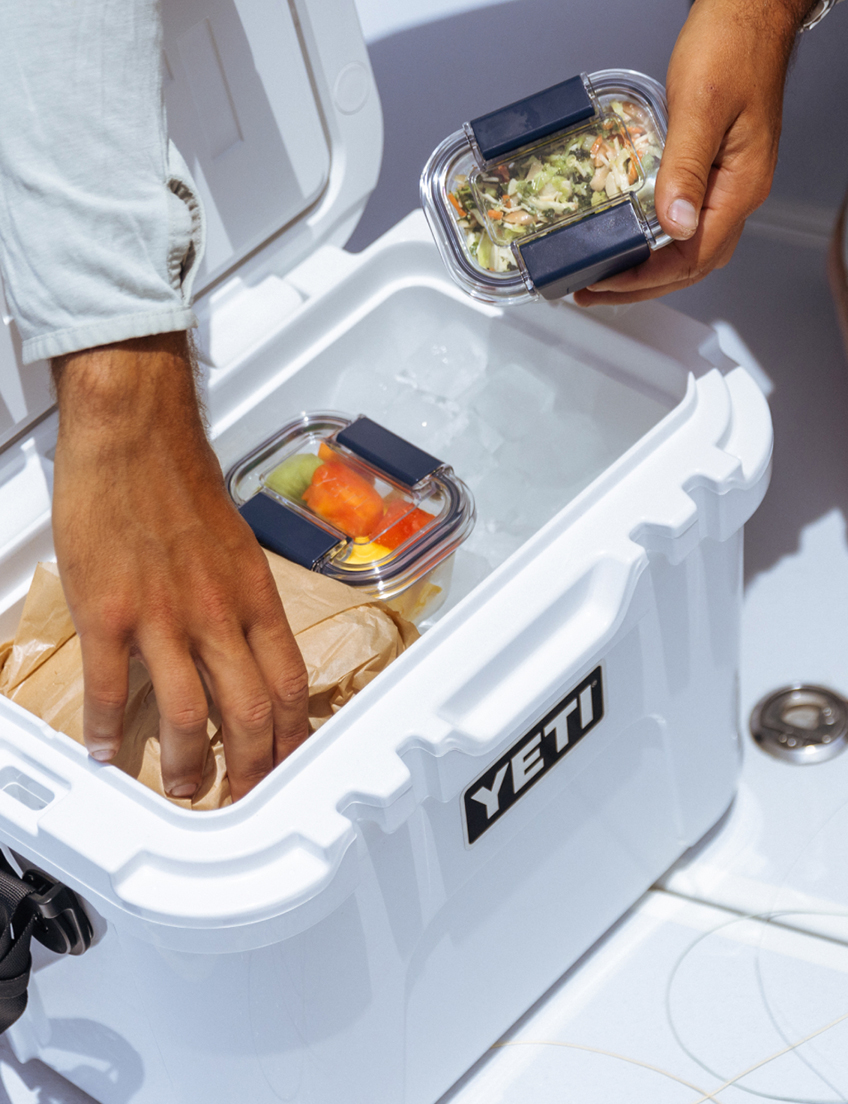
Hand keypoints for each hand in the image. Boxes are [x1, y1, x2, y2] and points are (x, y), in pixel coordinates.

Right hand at [51, 333, 308, 800]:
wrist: (136, 435)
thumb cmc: (181, 483)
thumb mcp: (236, 547)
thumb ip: (241, 600)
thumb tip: (244, 645)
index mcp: (255, 597)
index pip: (290, 683)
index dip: (293, 735)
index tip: (287, 762)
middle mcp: (220, 613)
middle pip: (251, 711)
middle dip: (252, 767)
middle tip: (242, 795)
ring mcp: (165, 616)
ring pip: (190, 715)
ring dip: (188, 765)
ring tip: (184, 789)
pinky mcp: (111, 612)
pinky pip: (114, 689)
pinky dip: (110, 729)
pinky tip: (106, 752)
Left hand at [573, 0, 809, 305]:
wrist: (749, 12)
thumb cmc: (731, 46)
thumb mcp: (700, 107)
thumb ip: (685, 168)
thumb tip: (676, 225)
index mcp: (740, 186)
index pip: (692, 256)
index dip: (647, 278)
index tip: (608, 283)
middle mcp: (739, 193)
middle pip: (691, 265)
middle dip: (641, 286)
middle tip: (596, 292)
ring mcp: (730, 185)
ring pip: (690, 250)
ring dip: (648, 271)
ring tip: (608, 278)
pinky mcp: (716, 172)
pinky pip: (688, 223)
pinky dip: (656, 243)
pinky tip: (632, 242)